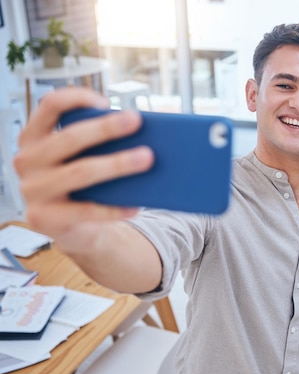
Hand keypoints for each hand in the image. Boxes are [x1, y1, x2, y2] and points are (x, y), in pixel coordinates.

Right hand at [14, 88, 152, 243]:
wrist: (72, 227)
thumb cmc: (84, 183)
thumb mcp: (84, 157)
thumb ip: (100, 142)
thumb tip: (143, 132)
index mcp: (34, 137)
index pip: (49, 105)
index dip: (77, 98)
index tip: (107, 102)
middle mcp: (26, 160)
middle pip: (69, 138)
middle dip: (105, 128)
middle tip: (137, 121)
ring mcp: (32, 190)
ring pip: (80, 172)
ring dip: (116, 164)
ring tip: (147, 158)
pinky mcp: (43, 217)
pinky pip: (84, 211)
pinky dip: (113, 209)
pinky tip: (136, 206)